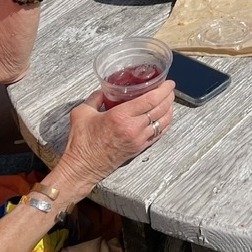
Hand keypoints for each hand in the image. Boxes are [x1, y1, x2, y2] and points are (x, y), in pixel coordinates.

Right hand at [55, 82, 175, 195]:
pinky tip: (164, 117)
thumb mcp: (82, 113)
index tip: (168, 83)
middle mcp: (133, 128)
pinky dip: (165, 123)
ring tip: (169, 101)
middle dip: (169, 97)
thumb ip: (94, 98)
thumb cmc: (81, 142)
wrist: (82, 168)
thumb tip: (103, 90)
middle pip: (160, 109)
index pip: (150, 100)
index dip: (163, 90)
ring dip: (169, 109)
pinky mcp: (139, 149)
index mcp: (120, 116)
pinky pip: (159, 134)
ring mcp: (138, 140)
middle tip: (169, 89)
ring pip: (163, 122)